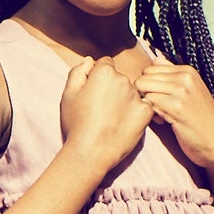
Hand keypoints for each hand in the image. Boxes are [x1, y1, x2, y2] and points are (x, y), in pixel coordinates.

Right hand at [59, 56, 152, 174]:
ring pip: (132, 92)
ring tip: (111, 119)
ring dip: (125, 100)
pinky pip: (144, 106)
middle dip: (112, 88)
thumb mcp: (68, 94)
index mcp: (104, 72)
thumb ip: (78, 72)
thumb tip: (90, 61)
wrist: (90, 153)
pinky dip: (136, 112)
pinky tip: (123, 123)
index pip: (105, 64)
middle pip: (120, 78)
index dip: (97, 78)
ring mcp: (136, 96)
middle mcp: (123, 79)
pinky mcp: (146, 112)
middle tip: (101, 109)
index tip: (93, 94)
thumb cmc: (76, 124)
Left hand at [133, 62, 213, 171]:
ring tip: (163, 115)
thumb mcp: (190, 90)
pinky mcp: (177, 107)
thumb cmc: (201, 120)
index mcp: (187, 71)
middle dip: (146, 93)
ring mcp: (181, 91)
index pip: (149, 69)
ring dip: (148, 104)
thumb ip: (172, 74)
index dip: (150, 85)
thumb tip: (155, 58)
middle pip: (144, 78)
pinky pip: (149, 103)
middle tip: (159, 108)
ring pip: (144, 89)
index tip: (162, 99)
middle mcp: (185, 77)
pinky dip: (153, 114)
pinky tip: (165, 122)